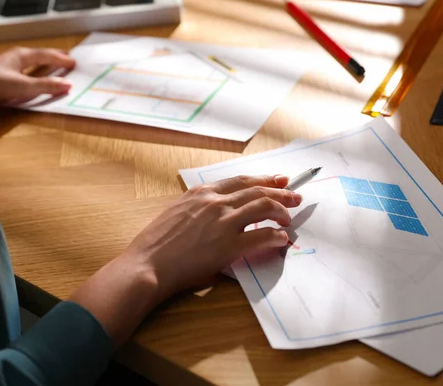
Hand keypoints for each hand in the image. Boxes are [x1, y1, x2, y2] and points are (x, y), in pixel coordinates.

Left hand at [0, 47, 75, 111]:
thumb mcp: (21, 87)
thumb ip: (45, 86)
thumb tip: (69, 85)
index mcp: (21, 55)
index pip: (47, 55)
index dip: (62, 59)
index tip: (76, 62)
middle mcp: (15, 58)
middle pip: (39, 56)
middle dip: (55, 58)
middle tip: (69, 60)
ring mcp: (7, 67)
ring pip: (32, 65)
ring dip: (45, 67)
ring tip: (56, 70)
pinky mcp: (0, 78)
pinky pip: (25, 74)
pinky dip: (35, 76)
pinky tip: (35, 82)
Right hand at [124, 174, 301, 296]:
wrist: (148, 264)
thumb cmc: (156, 243)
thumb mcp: (177, 213)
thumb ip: (200, 208)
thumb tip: (219, 214)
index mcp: (201, 193)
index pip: (241, 181)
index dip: (264, 179)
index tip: (278, 180)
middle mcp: (215, 202)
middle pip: (257, 190)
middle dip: (281, 192)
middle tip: (294, 195)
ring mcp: (223, 222)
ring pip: (264, 207)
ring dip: (282, 211)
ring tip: (289, 218)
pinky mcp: (229, 246)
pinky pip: (262, 236)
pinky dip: (276, 235)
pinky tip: (282, 238)